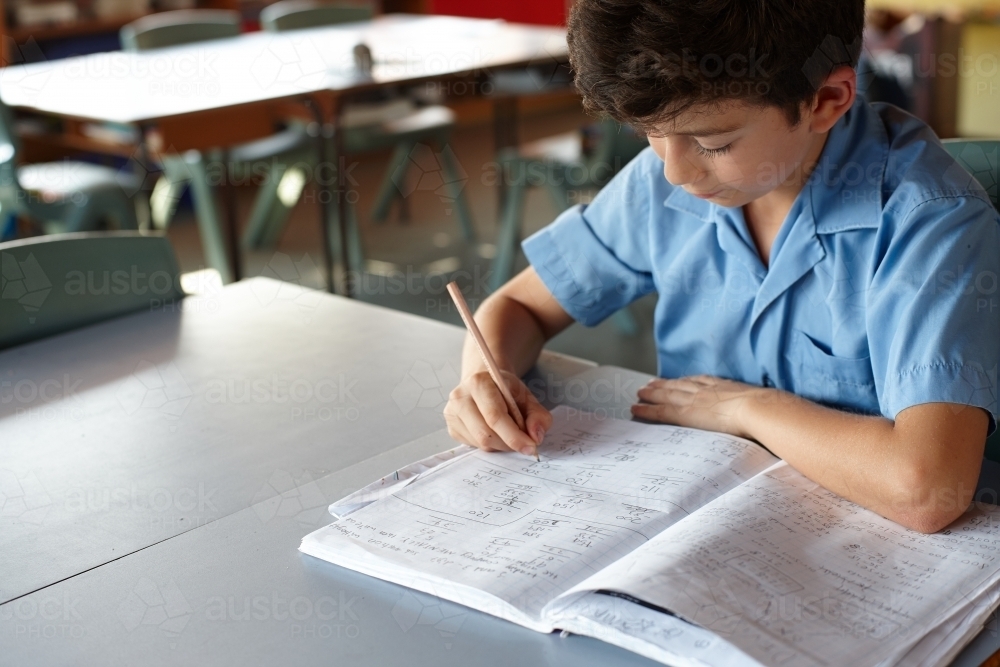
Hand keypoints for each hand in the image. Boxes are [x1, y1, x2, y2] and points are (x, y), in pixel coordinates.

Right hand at [444, 370, 551, 455]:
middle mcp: (460, 397)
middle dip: (509, 443)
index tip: (531, 447)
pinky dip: (491, 445)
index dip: (514, 436)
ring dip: (501, 445)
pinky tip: (495, 433)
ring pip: (481, 443)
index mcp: (479, 383)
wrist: (486, 384)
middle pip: (486, 434)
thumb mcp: (527, 397)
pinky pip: (475, 446)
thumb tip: (536, 437)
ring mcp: (452, 414)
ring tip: (509, 433)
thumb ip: (537, 415)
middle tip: (524, 442)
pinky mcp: (452, 429)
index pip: (495, 416)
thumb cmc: (506, 391)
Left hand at [632, 375, 767, 437]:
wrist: (760, 409)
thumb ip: (762, 408)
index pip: (701, 381)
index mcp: (725, 387)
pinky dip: (646, 410)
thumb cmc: (769, 410)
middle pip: (680, 385)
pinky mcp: (685, 414)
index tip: (678, 380)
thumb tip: (773, 414)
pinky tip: (635, 410)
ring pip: (666, 396)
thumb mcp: (765, 404)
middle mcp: (706, 390)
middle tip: (650, 384)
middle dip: (664, 384)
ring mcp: (694, 401)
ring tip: (639, 393)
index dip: (687, 381)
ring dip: (651, 394)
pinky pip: (660, 411)